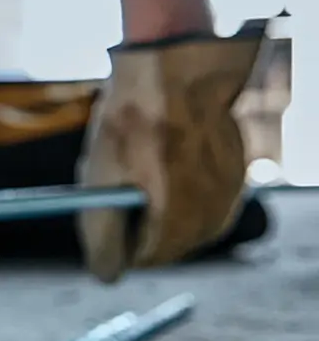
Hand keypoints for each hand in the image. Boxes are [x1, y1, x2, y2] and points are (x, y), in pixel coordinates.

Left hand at [77, 28, 262, 281]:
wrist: (176, 64)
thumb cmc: (133, 117)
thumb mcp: (100, 176)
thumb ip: (102, 233)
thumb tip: (107, 276)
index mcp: (177, 210)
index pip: (151, 256)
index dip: (123, 247)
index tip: (108, 231)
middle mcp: (213, 204)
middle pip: (177, 246)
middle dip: (146, 233)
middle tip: (123, 208)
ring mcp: (232, 187)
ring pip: (197, 226)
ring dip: (169, 217)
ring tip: (144, 182)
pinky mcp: (240, 170)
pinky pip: (213, 202)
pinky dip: (189, 197)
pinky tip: (169, 172)